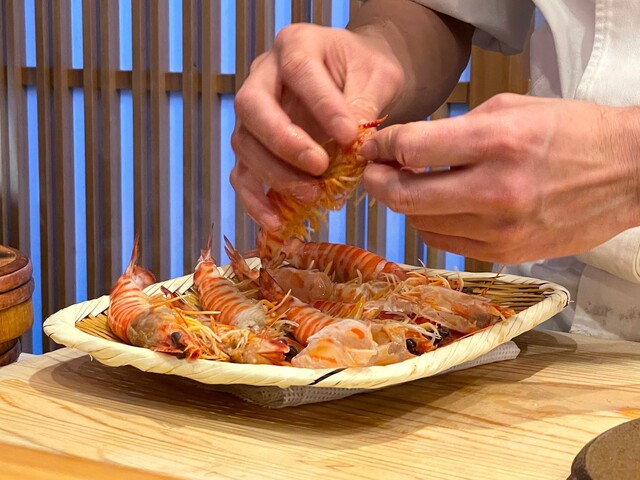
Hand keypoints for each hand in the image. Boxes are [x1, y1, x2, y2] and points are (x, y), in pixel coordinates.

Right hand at [230, 23, 403, 229]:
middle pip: (252, 107)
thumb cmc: (365, 73)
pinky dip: (256, 201)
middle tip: (320, 167)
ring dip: (275, 175)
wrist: (354, 81)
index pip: (299, 69)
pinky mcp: (254, 148)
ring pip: (245, 144)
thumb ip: (365, 103)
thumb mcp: (377, 77)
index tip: (349, 135)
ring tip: (313, 195)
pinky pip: (242, 175)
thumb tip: (353, 144)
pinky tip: (278, 222)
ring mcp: (253, 115)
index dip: (321, 104)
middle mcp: (263, 76)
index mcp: (296, 45)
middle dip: (284, 142)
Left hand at [361, 93, 639, 262]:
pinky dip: (430, 224)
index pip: (412, 148)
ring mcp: (500, 229)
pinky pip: (445, 242)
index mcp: (497, 141)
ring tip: (409, 187)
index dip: (381, 147)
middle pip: (405, 196)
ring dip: (405, 204)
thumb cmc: (572, 131)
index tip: (372, 147)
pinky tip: (436, 208)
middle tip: (373, 172)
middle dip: (377, 183)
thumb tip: (408, 148)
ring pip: (421, 223)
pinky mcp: (506, 253)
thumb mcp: (512, 108)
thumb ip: (455, 129)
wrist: (629, 173)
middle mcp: (495, 190)